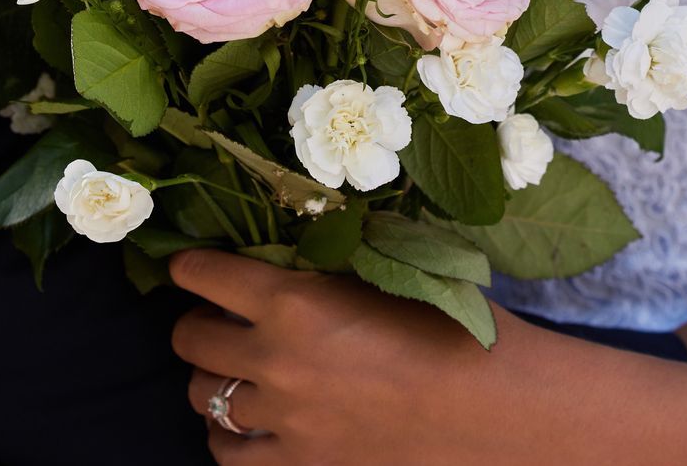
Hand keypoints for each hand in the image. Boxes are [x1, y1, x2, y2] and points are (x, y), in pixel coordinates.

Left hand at [171, 249, 564, 464]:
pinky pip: (230, 454)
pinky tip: (245, 421)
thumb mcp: (389, 271)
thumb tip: (289, 244)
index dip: (190, 266)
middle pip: (191, 338)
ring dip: (212, 376)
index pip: (205, 276)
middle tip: (218, 315)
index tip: (189, 264)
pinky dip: (227, 434)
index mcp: (295, 300)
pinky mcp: (302, 463)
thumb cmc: (455, 326)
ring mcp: (285, 419)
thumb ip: (329, 260)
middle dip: (196, 321)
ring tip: (234, 367)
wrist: (497, 407)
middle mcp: (276, 359)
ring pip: (203, 396)